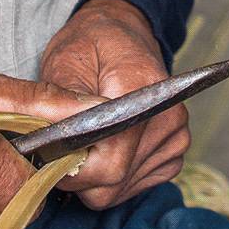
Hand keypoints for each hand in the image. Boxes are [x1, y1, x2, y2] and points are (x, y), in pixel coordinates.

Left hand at [37, 0, 188, 209]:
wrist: (121, 38)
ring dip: (93, 177)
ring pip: (119, 190)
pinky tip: (103, 149)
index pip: (111, 157)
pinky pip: (133, 187)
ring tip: (85, 142)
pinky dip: (111, 178)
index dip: (73, 165)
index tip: (51, 153)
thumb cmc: (89, 47)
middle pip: (114, 180)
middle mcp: (168, 116)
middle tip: (62, 147)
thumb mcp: (65, 62)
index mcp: (141, 88)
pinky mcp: (175, 153)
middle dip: (79, 174)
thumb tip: (53, 141)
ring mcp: (176, 136)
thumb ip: (58, 102)